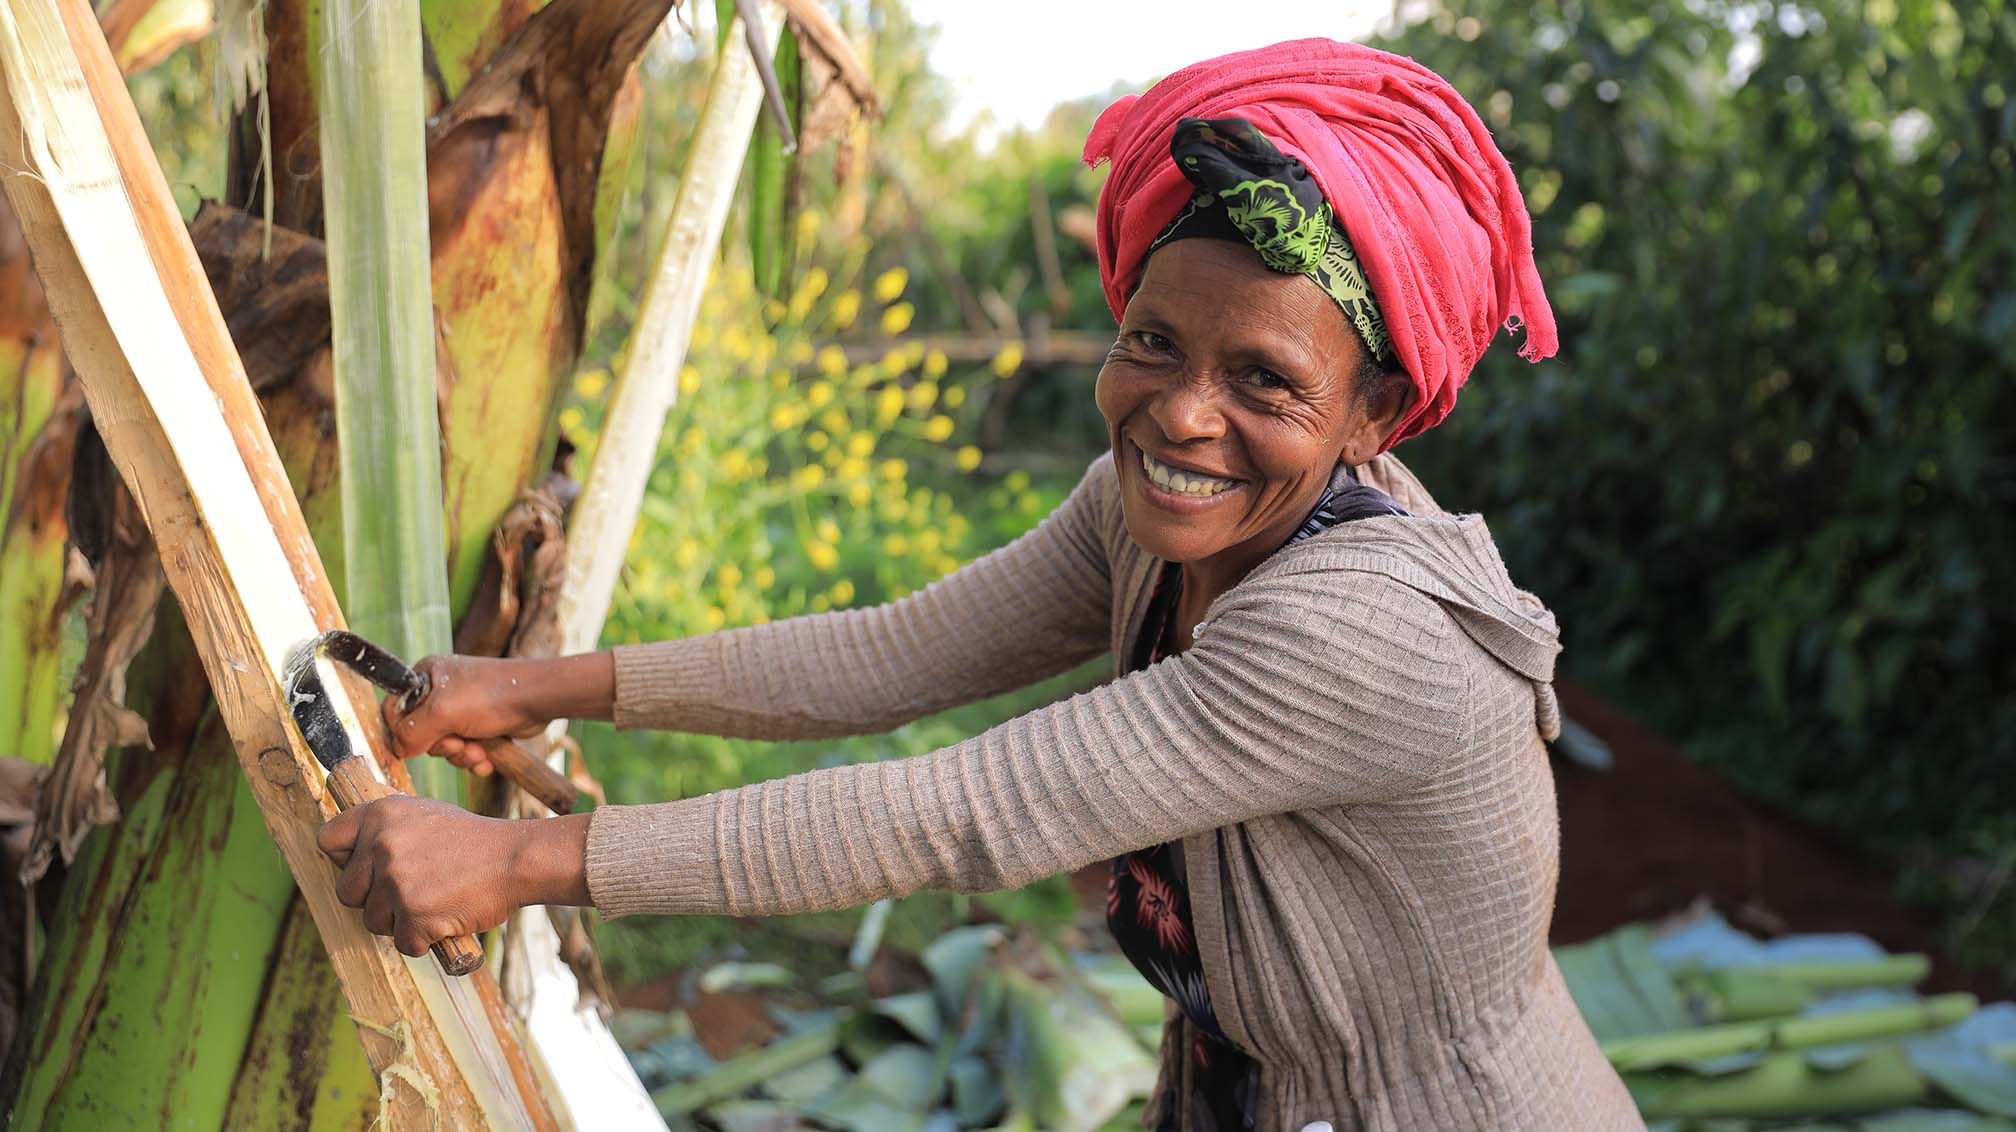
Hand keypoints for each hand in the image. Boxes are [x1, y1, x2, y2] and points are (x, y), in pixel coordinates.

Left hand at [315, 795, 592, 956]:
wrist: (515, 858)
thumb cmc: (473, 840)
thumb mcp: (424, 814)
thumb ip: (386, 829)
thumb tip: (354, 851)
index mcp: (380, 815)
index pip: (327, 841)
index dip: (344, 861)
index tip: (366, 869)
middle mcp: (382, 845)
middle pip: (347, 893)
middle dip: (374, 900)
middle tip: (409, 892)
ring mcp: (397, 881)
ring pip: (374, 922)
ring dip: (401, 921)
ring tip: (435, 902)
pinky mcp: (415, 915)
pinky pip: (404, 943)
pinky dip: (425, 939)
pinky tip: (446, 918)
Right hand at [381, 655, 546, 770]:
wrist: (538, 699)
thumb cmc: (491, 695)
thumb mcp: (442, 712)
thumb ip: (411, 732)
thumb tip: (397, 750)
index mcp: (426, 677)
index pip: (395, 709)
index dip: (402, 731)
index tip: (417, 741)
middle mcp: (441, 692)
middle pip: (420, 734)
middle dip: (442, 746)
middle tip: (459, 742)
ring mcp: (462, 711)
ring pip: (444, 748)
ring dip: (461, 755)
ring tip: (478, 749)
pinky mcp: (481, 727)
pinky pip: (466, 752)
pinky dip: (475, 759)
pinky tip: (487, 759)